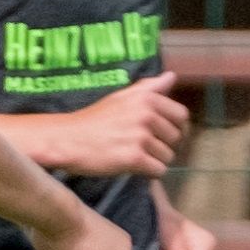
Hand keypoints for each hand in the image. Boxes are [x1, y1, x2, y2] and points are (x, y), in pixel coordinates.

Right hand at [53, 74, 188, 177]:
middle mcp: (147, 115)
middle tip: (140, 147)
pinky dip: (148, 173)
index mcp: (147, 99)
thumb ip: (148, 87)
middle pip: (176, 138)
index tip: (157, 133)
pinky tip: (132, 167)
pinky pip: (158, 171)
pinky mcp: (134, 158)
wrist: (67, 140)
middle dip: (162, 145)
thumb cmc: (93, 119)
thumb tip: (172, 76)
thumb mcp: (120, 97)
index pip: (181, 116)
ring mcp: (141, 137)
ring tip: (133, 156)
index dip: (172, 127)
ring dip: (154, 161)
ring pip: (168, 157)